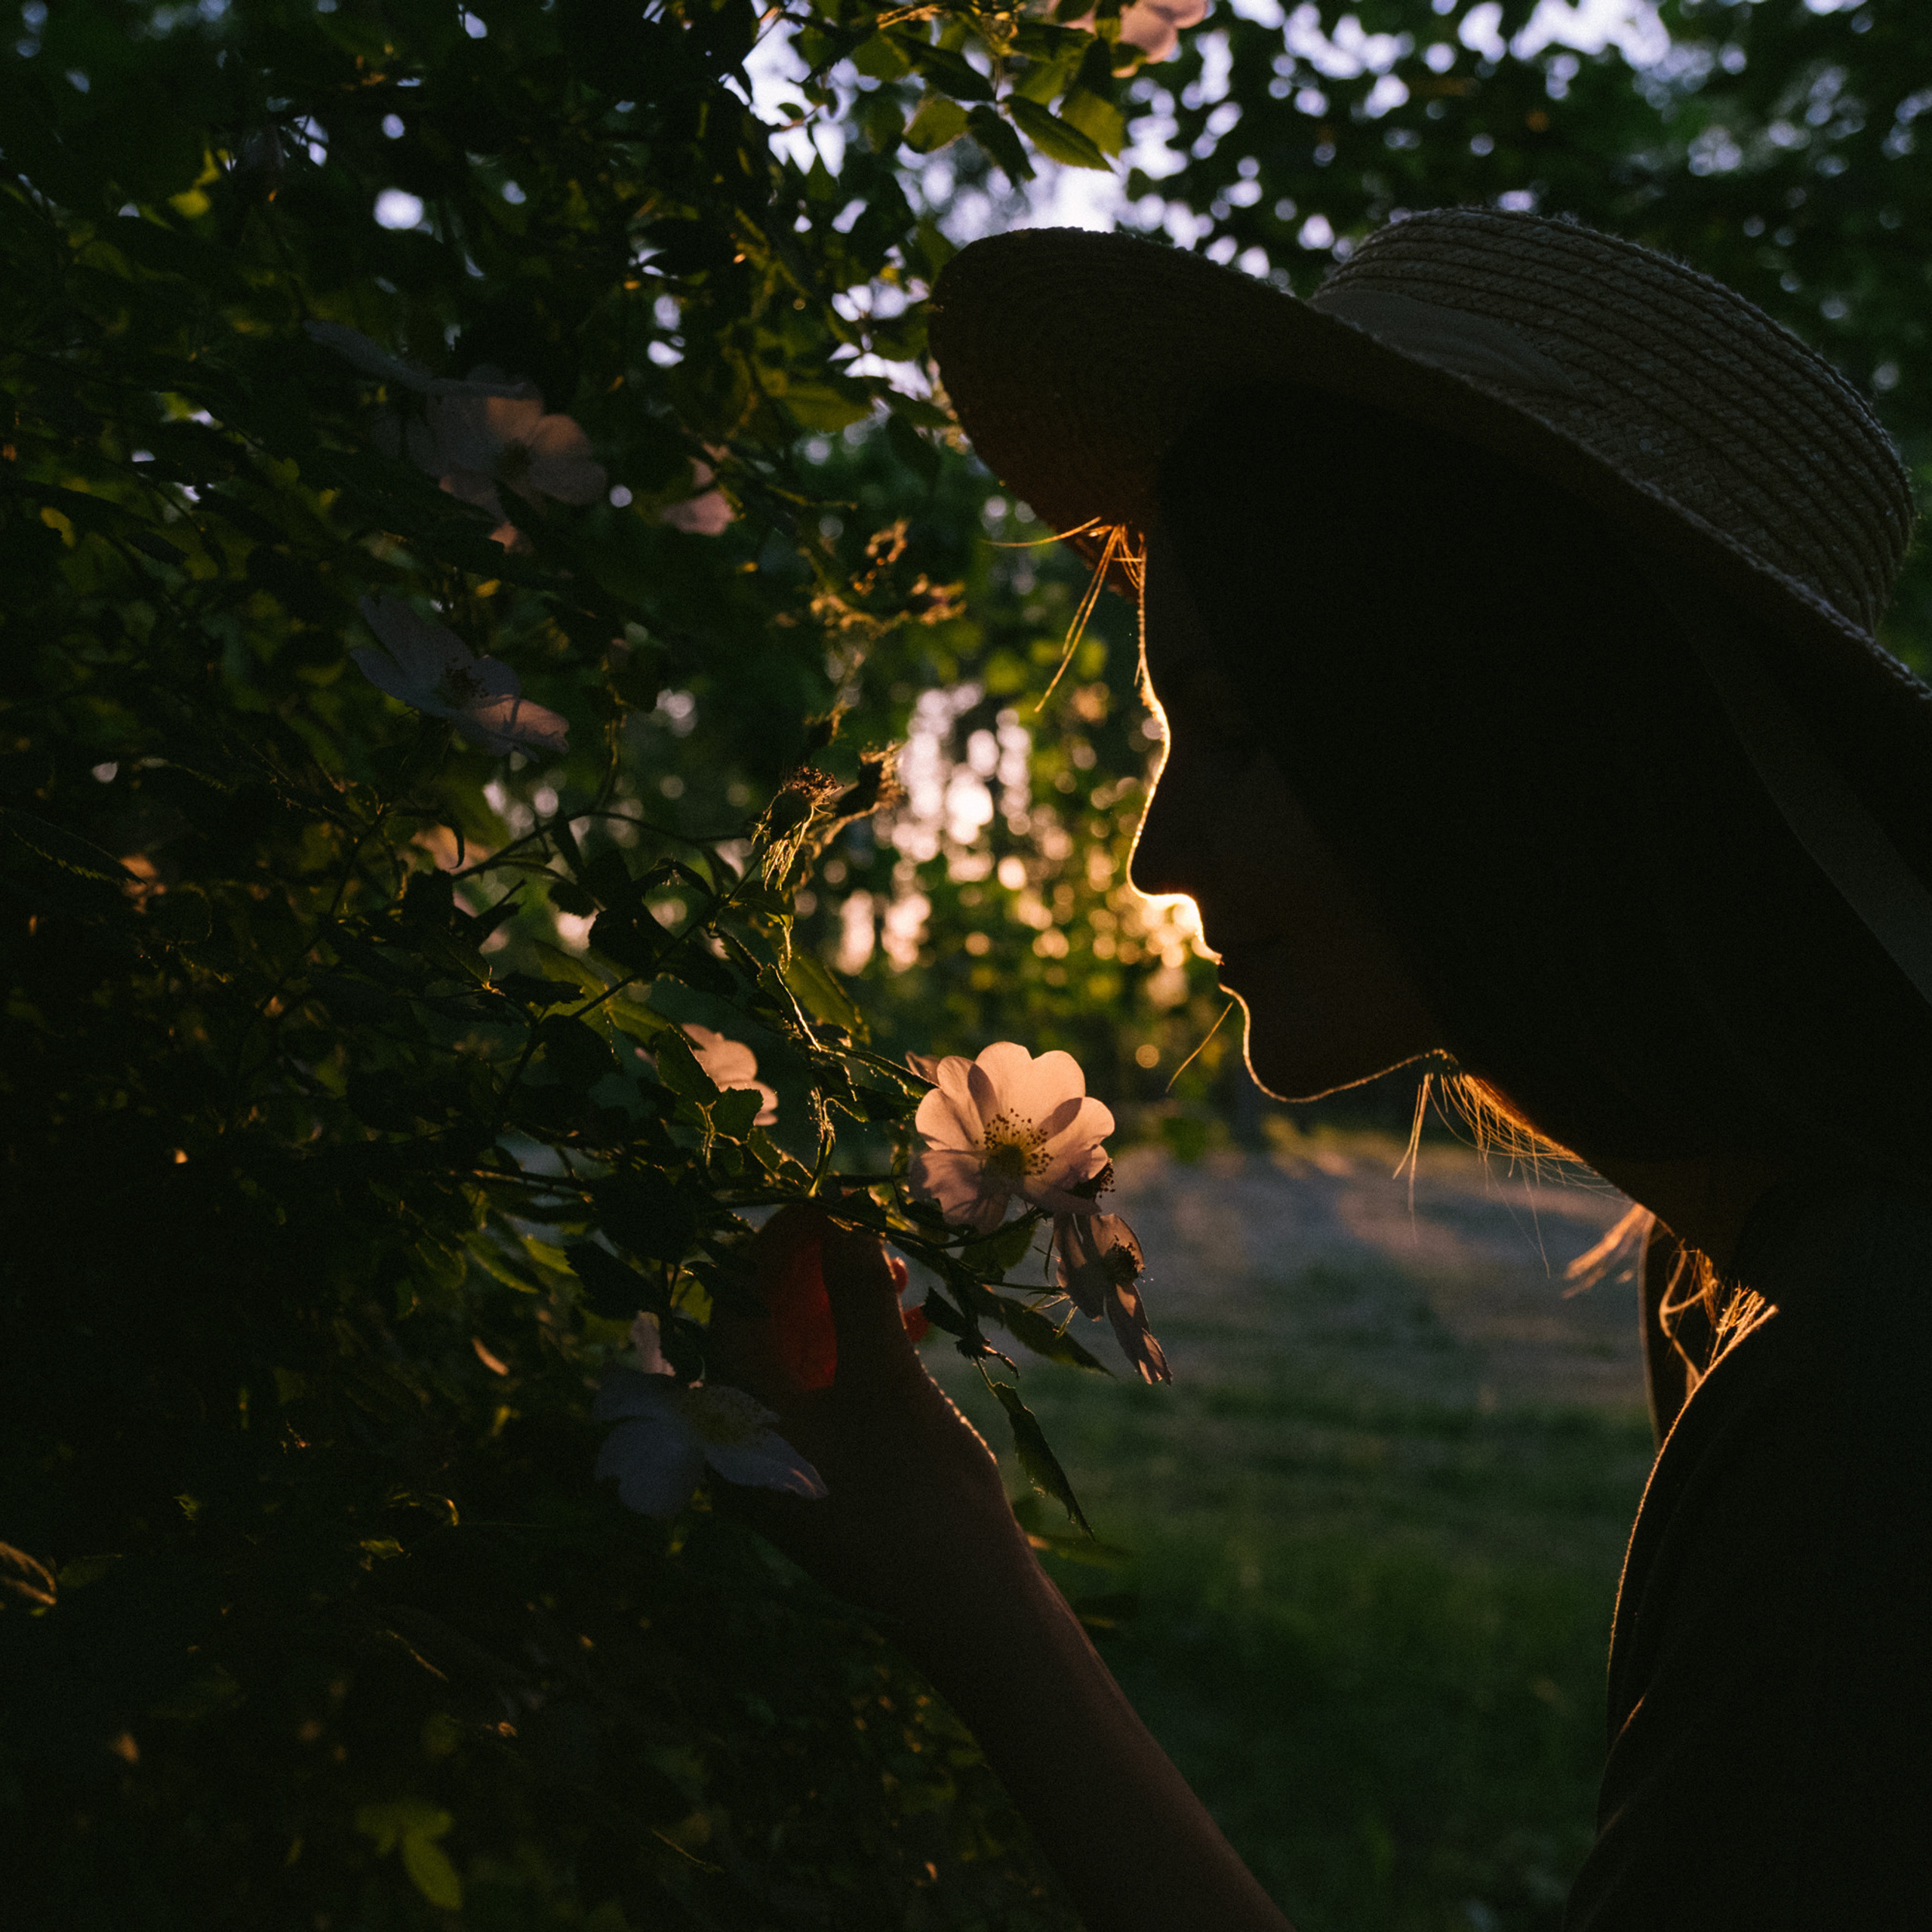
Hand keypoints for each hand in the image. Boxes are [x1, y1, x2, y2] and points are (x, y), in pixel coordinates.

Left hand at [708, 1204, 1031, 1637]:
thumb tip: (843, 1219)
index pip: (733, 1309)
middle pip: (764, 1331)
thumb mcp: (886, 1381)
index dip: (773, 1249)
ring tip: (898, 1276)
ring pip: (800, 1359)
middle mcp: (747, 1441)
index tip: (819, 1205)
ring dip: (843, 1310)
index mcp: (738, 1421)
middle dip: (814, 1276)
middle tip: (866, 1235)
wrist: (965, 1601)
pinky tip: (911, 1325)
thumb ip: (858, 1296)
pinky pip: (827, 1393)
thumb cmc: (916, 1492)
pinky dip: (859, 1353)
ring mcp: (787, 1459)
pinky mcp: (827, 1471)